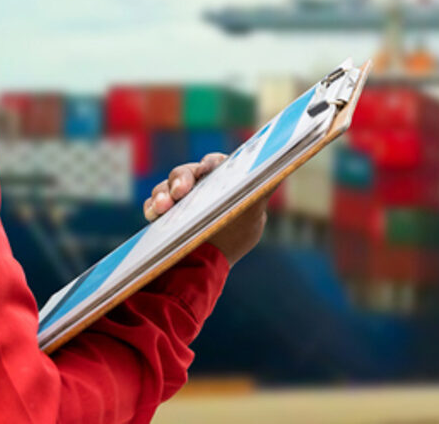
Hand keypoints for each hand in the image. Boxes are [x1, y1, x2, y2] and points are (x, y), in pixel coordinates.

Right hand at [143, 153, 267, 265]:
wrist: (199, 277)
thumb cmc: (231, 242)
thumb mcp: (253, 212)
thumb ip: (265, 185)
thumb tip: (286, 161)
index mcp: (222, 185)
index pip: (217, 164)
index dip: (211, 162)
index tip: (207, 168)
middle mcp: (199, 191)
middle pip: (187, 173)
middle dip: (181, 179)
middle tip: (180, 192)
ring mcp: (179, 204)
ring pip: (167, 186)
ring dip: (163, 193)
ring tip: (161, 208)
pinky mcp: (162, 217)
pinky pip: (153, 204)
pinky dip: (152, 207)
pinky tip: (154, 214)